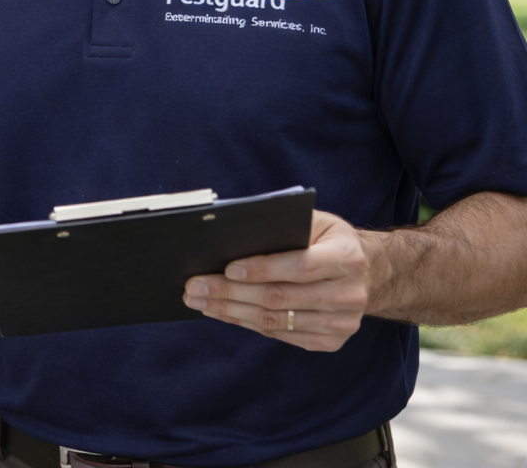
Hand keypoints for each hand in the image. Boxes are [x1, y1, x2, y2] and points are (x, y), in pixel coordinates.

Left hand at [182, 210, 368, 351]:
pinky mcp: (331, 341)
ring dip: (231, 311)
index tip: (226, 268)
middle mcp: (348, 294)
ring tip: (200, 301)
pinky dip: (247, 324)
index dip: (261, 269)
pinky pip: (281, 335)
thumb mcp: (316, 222)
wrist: (368, 273)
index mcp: (347, 258)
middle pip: (280, 297)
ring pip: (275, 320)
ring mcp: (342, 322)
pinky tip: (224, 313)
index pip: (299, 266)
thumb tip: (233, 234)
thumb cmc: (328, 241)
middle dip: (230, 292)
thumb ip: (283, 227)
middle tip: (195, 287)